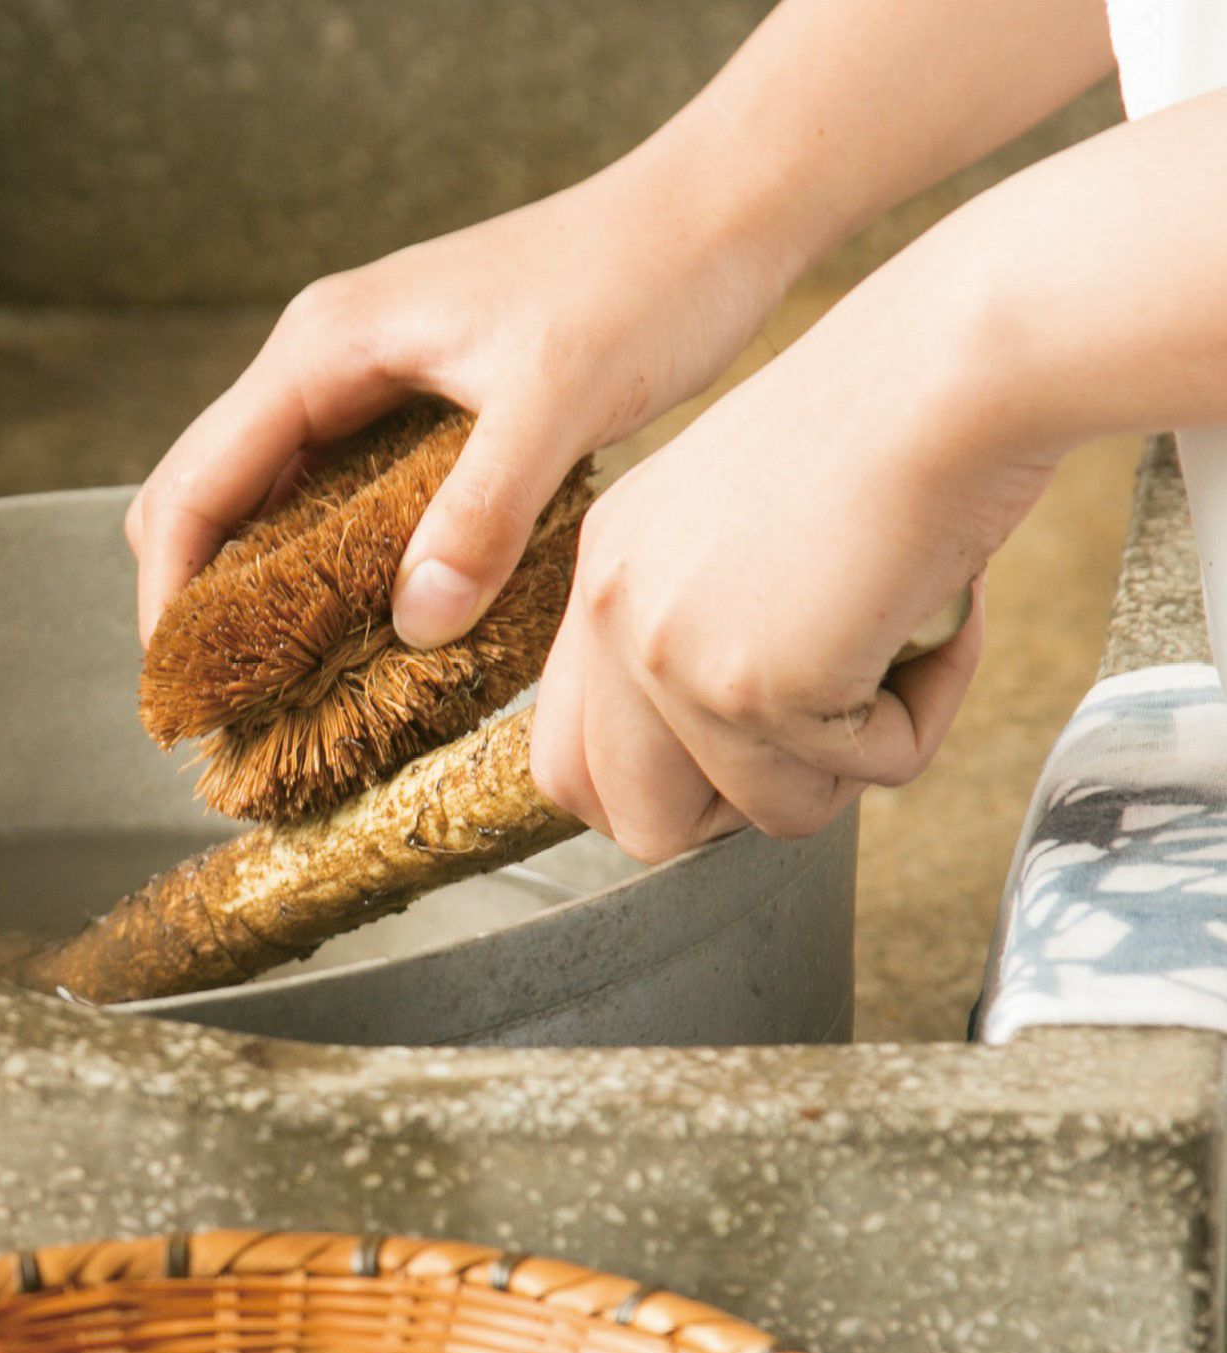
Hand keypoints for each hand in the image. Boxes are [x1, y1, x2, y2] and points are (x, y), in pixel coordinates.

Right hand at [126, 146, 795, 645]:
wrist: (711, 218)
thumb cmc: (638, 282)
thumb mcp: (557, 401)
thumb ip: (482, 512)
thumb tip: (415, 623)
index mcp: (327, 347)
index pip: (198, 480)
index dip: (172, 591)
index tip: (180, 688)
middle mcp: (330, 361)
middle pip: (216, 492)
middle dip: (207, 598)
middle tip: (232, 702)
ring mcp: (374, 381)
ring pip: (277, 498)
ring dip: (269, 588)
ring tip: (288, 684)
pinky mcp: (422, 406)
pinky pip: (344, 497)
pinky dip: (335, 565)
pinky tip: (370, 623)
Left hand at [529, 250, 1054, 860]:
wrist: (951, 365)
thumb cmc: (887, 429)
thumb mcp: (751, 533)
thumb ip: (706, 638)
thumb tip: (730, 770)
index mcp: (605, 571)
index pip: (566, 758)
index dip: (657, 796)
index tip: (744, 765)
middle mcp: (613, 614)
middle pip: (637, 823)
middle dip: (743, 813)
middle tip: (824, 735)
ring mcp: (668, 654)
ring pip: (766, 813)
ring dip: (855, 756)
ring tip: (900, 645)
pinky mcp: (750, 684)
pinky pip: (859, 776)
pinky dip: (920, 720)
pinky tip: (934, 622)